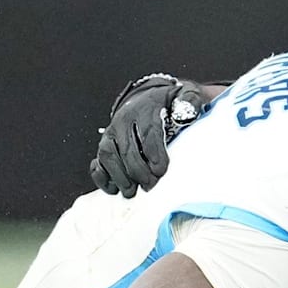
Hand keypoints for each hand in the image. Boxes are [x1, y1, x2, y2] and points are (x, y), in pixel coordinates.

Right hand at [90, 73, 206, 197]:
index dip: (153, 153)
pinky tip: (113, 188)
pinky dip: (101, 176)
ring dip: (119, 176)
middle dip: (138, 170)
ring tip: (131, 191)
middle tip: (150, 185)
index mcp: (145, 109)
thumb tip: (189, 110)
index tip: (160, 170)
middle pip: (127, 148)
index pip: (148, 132)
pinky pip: (97, 161)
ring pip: (108, 155)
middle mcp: (124, 120)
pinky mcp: (105, 144)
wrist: (150, 98)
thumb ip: (190, 102)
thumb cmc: (169, 103)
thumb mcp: (185, 96)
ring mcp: (111, 133)